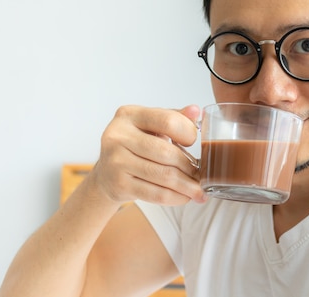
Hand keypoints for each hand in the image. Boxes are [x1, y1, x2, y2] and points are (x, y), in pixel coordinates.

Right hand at [91, 104, 206, 205]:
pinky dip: (176, 197)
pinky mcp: (118, 185)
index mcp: (129, 115)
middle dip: (190, 166)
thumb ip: (174, 117)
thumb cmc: (135, 145)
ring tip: (199, 190)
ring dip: (187, 185)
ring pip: (163, 176)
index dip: (187, 132)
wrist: (107, 174)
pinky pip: (156, 194)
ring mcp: (116, 162)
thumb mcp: (151, 125)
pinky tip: (186, 197)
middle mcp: (118, 136)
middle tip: (201, 174)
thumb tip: (197, 111)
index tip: (194, 142)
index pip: (167, 120)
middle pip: (166, 152)